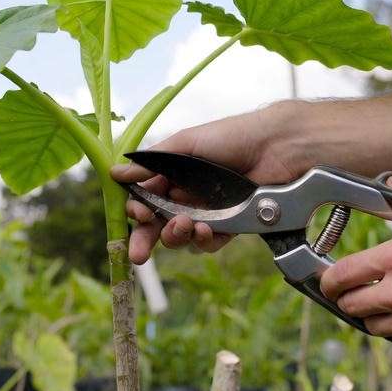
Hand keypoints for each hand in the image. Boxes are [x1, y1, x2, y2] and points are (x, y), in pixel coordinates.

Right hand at [111, 100, 311, 263]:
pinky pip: (209, 243)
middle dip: (145, 240)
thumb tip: (115, 172)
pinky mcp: (230, 227)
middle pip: (157, 225)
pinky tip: (208, 231)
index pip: (145, 199)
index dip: (137, 212)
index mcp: (173, 174)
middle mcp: (187, 195)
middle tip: (139, 253)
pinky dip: (204, 241)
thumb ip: (151, 163)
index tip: (136, 216)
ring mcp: (208, 212)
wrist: (276, 147)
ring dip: (176, 236)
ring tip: (184, 225)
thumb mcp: (185, 144)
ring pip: (180, 237)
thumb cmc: (231, 137)